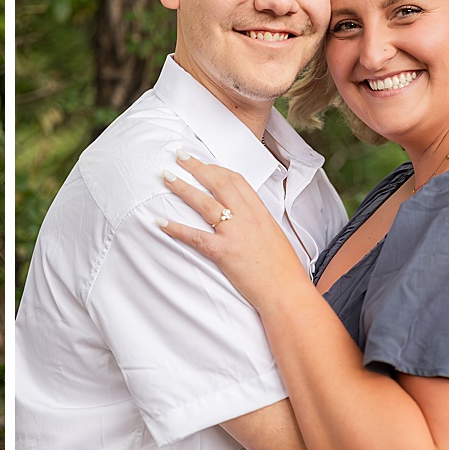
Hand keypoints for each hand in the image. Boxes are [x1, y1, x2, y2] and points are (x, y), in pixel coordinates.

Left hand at [157, 150, 306, 310]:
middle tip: (179, 156)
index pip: (236, 180)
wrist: (288, 293)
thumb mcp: (273, 236)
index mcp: (261, 212)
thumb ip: (256, 222)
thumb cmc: (283, 270)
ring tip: (166, 177)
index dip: (216, 168)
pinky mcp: (225, 252)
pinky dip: (175, 229)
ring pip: (204, 203)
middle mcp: (248, 218)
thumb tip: (242, 216)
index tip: (202, 162)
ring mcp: (235, 233)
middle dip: (196, 167)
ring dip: (182, 188)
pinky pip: (195, 237)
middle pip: (218, 183)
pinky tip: (160, 222)